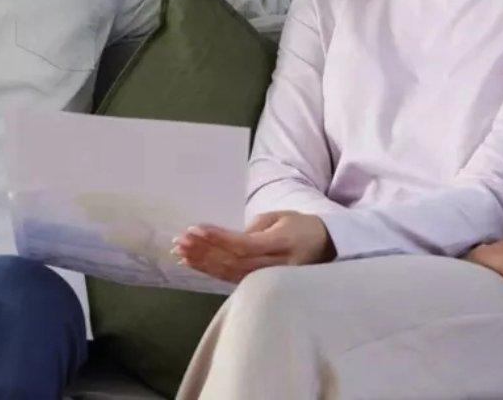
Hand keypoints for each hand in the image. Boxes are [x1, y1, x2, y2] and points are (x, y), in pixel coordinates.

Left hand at [171, 211, 334, 282]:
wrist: (322, 247)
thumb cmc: (300, 226)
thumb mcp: (281, 216)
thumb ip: (255, 227)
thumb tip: (227, 239)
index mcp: (283, 243)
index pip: (245, 245)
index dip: (219, 238)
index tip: (196, 229)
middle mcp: (276, 265)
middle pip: (234, 261)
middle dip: (204, 251)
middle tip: (180, 240)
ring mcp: (268, 279)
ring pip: (230, 273)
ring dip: (202, 262)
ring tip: (180, 251)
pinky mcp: (260, 285)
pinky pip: (232, 279)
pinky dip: (210, 271)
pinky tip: (192, 263)